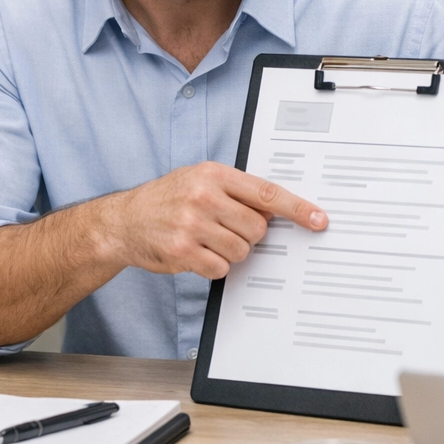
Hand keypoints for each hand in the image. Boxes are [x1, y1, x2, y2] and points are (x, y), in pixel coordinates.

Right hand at [98, 161, 327, 278]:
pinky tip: (195, 253)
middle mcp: (203, 196)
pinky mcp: (182, 251)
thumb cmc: (167, 200)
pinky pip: (221, 268)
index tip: (319, 220)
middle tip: (224, 228)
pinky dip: (213, 266)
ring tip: (205, 239)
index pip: (267, 193)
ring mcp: (192, 224)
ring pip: (241, 250)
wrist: (124, 221)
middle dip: (247, 235)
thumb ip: (237, 192)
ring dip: (229, 251)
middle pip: (257, 228)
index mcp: (213, 174)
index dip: (297, 208)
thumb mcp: (200, 181)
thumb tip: (276, 210)